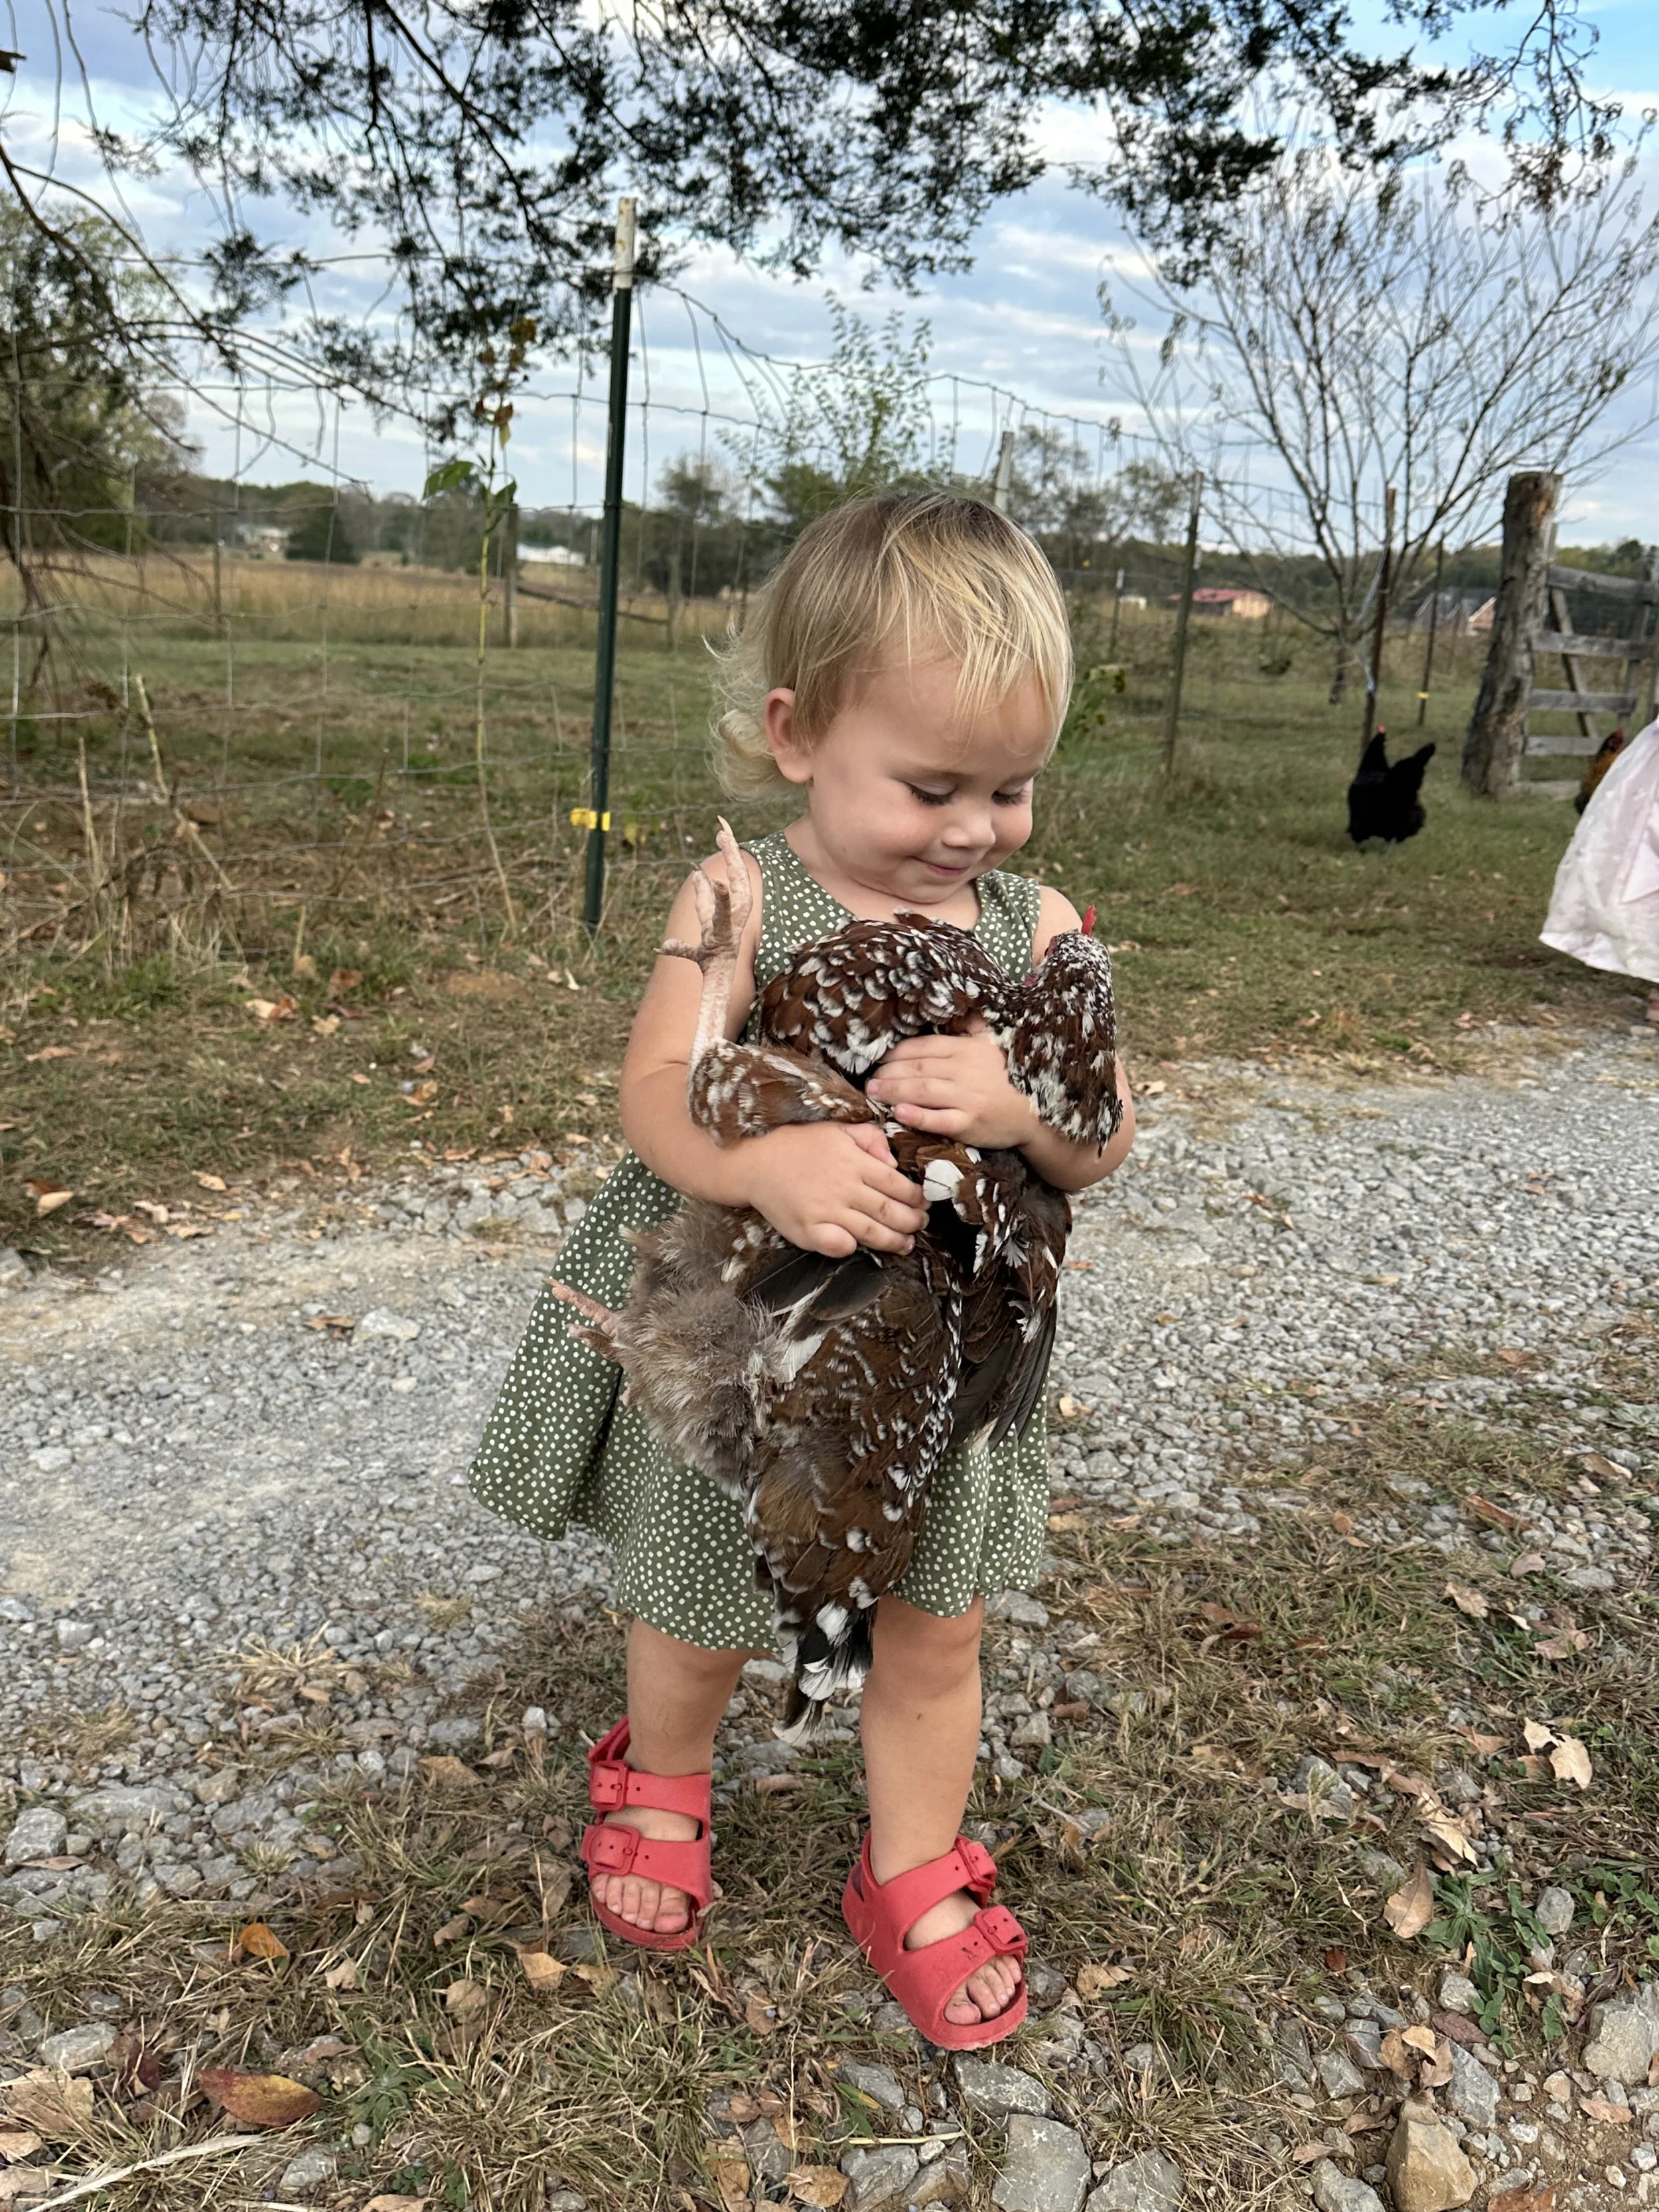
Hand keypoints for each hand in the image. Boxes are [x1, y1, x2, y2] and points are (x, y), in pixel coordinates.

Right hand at [735, 1121, 926, 1257]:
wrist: (755, 1162)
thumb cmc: (798, 1144)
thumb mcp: (837, 1129)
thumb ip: (870, 1139)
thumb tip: (893, 1162)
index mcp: (855, 1163)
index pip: (897, 1185)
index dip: (916, 1197)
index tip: (924, 1202)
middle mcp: (844, 1188)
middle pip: (889, 1211)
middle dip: (911, 1221)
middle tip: (921, 1225)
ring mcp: (826, 1211)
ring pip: (870, 1232)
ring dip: (892, 1241)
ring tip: (906, 1244)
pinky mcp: (808, 1229)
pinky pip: (836, 1244)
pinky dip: (849, 1247)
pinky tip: (859, 1247)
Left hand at [865, 1021, 1039, 1148]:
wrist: (1035, 1114)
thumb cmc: (1010, 1079)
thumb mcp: (993, 1045)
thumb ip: (972, 1028)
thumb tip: (958, 1009)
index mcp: (967, 1049)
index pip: (923, 1046)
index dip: (897, 1053)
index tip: (879, 1060)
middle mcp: (965, 1070)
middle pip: (917, 1068)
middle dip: (888, 1073)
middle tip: (869, 1081)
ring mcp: (967, 1097)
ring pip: (923, 1090)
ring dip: (894, 1090)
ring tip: (873, 1093)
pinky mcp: (970, 1123)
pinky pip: (939, 1118)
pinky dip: (917, 1115)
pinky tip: (899, 1112)